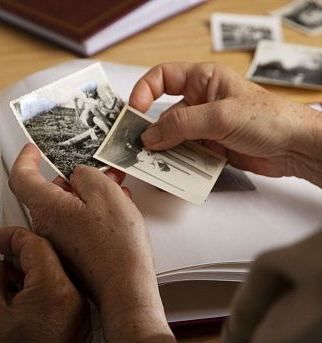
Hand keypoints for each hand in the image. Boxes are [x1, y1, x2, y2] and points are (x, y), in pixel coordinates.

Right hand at [0, 227, 90, 342]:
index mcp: (55, 289)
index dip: (11, 237)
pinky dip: (38, 290)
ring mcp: (79, 314)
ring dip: (28, 273)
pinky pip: (58, 296)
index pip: (35, 244)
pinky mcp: (76, 329)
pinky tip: (18, 300)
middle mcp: (74, 298)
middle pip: (48, 259)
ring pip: (53, 277)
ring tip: (2, 280)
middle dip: (19, 254)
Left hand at [8, 145, 180, 342]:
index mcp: (47, 208)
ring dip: (88, 196)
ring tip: (118, 191)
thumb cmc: (116, 245)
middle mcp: (46, 226)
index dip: (26, 159)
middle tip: (103, 172)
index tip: (33, 150)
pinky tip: (115, 213)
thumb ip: (86, 175)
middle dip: (75, 179)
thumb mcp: (105, 193)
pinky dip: (91, 214)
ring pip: (67, 209)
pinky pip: (75, 226)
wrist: (125, 288)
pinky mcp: (70, 255)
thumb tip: (78, 177)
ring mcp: (57, 243)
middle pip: (51, 192)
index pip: (21, 177)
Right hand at [129, 62, 321, 184]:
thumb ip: (181, 124)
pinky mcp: (211, 148)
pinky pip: (186, 156)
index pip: (162, 78)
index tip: (134, 111)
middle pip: (163, 115)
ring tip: (156, 166)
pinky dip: (179, 166)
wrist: (297, 148)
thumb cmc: (270, 119)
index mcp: (203, 80)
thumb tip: (150, 135)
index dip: (144, 92)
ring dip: (165, 153)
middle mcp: (201, 101)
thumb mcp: (220, 116)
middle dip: (152, 133)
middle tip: (139, 149)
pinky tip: (175, 175)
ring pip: (173, 139)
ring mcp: (205, 126)